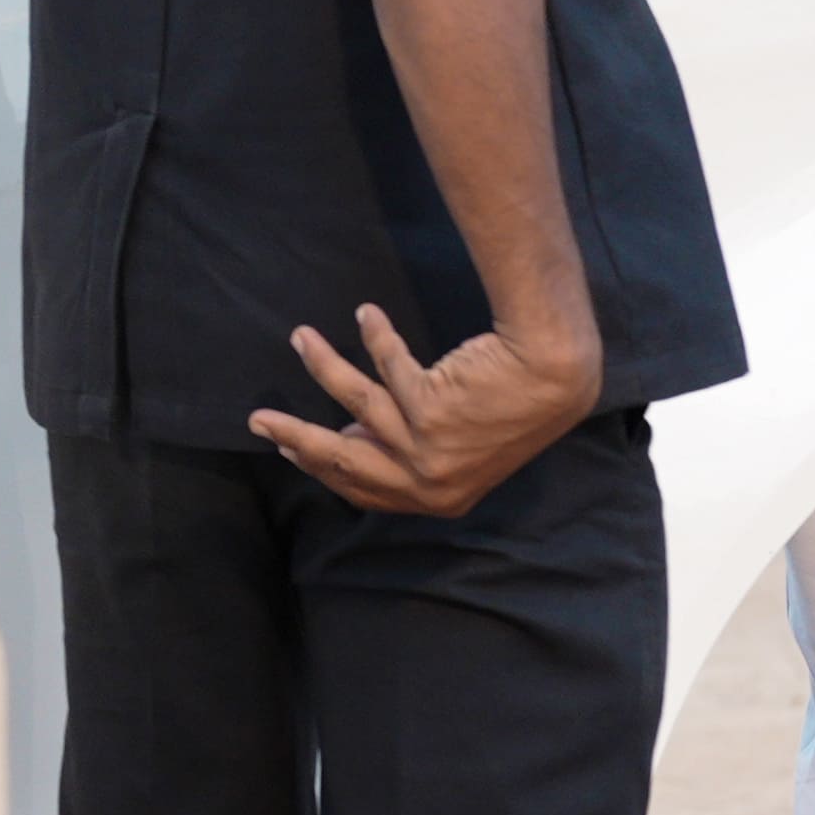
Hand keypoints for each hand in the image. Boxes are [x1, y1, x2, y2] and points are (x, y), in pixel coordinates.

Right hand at [254, 301, 599, 517]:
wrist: (557, 376)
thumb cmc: (515, 407)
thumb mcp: (462, 448)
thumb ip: (409, 453)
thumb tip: (348, 433)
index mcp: (435, 500)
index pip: (360, 489)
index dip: (318, 465)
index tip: (286, 445)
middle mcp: (428, 482)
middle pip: (341, 459)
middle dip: (294, 435)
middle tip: (258, 419)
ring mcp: (427, 448)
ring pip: (355, 402)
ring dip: (323, 365)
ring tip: (300, 337)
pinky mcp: (429, 407)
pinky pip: (388, 365)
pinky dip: (376, 335)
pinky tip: (367, 314)